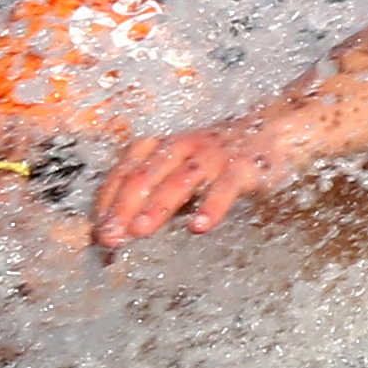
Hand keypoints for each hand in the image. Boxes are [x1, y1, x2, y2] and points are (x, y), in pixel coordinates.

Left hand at [91, 129, 277, 245]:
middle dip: (122, 207)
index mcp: (161, 145)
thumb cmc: (216, 159)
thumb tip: (119, 232)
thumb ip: (154, 198)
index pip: (123, 171)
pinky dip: (210, 207)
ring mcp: (212, 155)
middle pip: (144, 175)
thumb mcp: (179, 171)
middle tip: (109, 237)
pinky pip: (224, 188)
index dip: (106, 201)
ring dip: (157, 205)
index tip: (96, 231)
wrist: (271, 130)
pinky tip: (199, 227)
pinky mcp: (242, 167)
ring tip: (140, 231)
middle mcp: (182, 146)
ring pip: (179, 179)